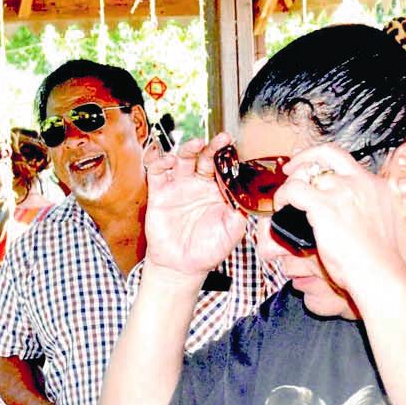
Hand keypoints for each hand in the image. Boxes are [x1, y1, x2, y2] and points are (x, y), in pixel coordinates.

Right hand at [143, 137, 246, 277]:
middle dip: (211, 147)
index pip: (223, 166)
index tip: (233, 144)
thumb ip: (240, 210)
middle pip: (204, 158)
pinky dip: (158, 162)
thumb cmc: (209, 249)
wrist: (182, 265)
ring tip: (194, 145)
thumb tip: (248, 193)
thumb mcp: (232, 230)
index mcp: (218, 190)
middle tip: (219, 139)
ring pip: (182, 160)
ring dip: (188, 149)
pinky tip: (165, 159)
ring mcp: (179, 187)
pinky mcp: (160, 193)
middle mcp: (198, 184)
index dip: (227, 154)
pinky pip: (157, 173)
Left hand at [277, 143, 405, 298]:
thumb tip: (348, 216)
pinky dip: (283, 196)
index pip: (347, 163)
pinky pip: (293, 190)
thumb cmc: (379, 261)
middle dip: (306, 156)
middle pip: (329, 153)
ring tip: (285, 200)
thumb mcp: (382, 225)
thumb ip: (367, 212)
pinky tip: (282, 208)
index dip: (326, 163)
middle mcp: (361, 182)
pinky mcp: (324, 205)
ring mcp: (342, 191)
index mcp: (377, 187)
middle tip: (290, 167)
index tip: (313, 168)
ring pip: (306, 171)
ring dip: (291, 183)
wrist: (379, 272)